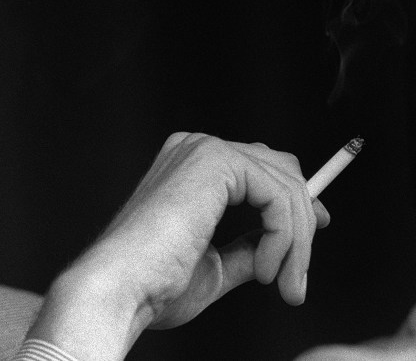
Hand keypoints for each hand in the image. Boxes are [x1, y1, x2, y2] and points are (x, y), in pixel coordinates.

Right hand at [29, 132, 329, 358]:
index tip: (311, 239)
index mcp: (187, 166)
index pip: (261, 167)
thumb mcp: (214, 264)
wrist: (123, 286)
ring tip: (283, 283)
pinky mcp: (216, 161)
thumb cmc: (152, 282)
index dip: (295, 202)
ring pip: (286, 186)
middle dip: (301, 224)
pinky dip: (286, 238)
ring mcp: (204, 150)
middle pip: (281, 171)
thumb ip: (245, 247)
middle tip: (297, 278)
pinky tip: (265, 269)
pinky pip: (279, 195)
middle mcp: (194, 148)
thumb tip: (275, 245)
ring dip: (296, 243)